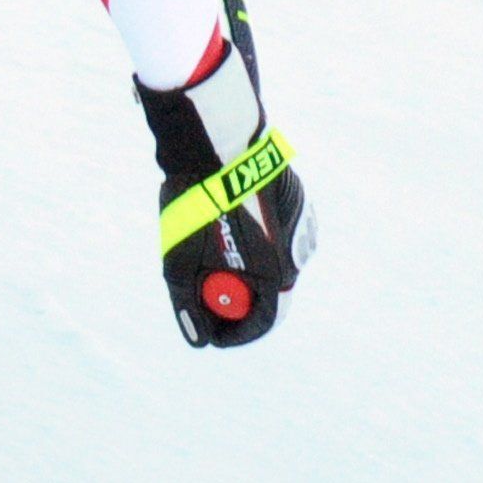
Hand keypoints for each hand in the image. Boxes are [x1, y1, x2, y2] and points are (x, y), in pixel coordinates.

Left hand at [139, 47, 314, 347]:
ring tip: (213, 250)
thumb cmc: (198, 204)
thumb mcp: (181, 260)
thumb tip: (198, 339)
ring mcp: (301, 229)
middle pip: (270, 294)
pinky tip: (230, 223)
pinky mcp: (298, 204)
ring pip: (275, 262)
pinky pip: (278, 234)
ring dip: (247, 266)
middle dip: (237, 298)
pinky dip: (255, 238)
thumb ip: (189, 302)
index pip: (262, 323)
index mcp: (273, 278)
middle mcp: (297, 259)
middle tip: (207, 293)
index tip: (212, 333)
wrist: (218, 142)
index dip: (234, 333)